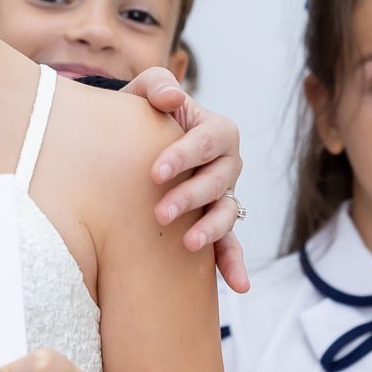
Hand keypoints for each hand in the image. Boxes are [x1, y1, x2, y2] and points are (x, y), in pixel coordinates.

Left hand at [123, 70, 248, 293]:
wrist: (133, 143)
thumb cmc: (141, 114)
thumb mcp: (144, 93)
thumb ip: (157, 86)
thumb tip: (171, 98)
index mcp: (215, 131)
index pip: (206, 141)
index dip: (184, 155)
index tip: (154, 173)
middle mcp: (226, 165)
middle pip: (218, 181)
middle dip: (192, 196)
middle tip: (160, 213)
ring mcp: (223, 196)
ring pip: (227, 213)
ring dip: (211, 230)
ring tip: (188, 245)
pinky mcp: (215, 223)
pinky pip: (230, 245)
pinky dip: (234, 263)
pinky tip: (238, 285)